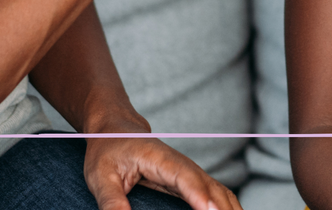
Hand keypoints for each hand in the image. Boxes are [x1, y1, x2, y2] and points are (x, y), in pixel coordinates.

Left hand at [84, 135, 242, 209]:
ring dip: (230, 209)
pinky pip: (215, 195)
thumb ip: (111, 201)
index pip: (185, 178)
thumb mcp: (100, 176)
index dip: (200, 196)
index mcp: (161, 159)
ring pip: (219, 192)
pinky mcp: (190, 182)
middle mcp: (181, 164)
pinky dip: (226, 207)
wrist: (116, 129)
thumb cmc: (107, 149)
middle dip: (223, 209)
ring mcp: (189, 173)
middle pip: (211, 187)